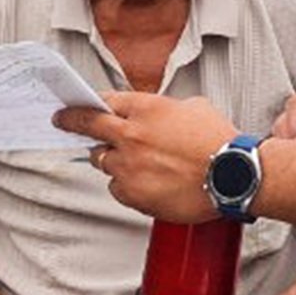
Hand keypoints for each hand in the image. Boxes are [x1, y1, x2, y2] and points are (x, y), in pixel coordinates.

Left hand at [55, 92, 234, 223]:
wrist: (234, 176)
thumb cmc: (221, 142)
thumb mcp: (194, 108)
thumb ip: (167, 109)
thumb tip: (158, 115)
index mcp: (146, 108)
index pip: (105, 101)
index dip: (92, 104)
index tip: (79, 105)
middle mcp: (131, 135)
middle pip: (89, 126)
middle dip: (70, 121)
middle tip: (60, 120)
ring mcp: (129, 166)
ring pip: (102, 161)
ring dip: (112, 160)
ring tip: (135, 164)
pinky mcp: (133, 193)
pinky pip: (116, 188)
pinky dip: (126, 186)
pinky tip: (146, 184)